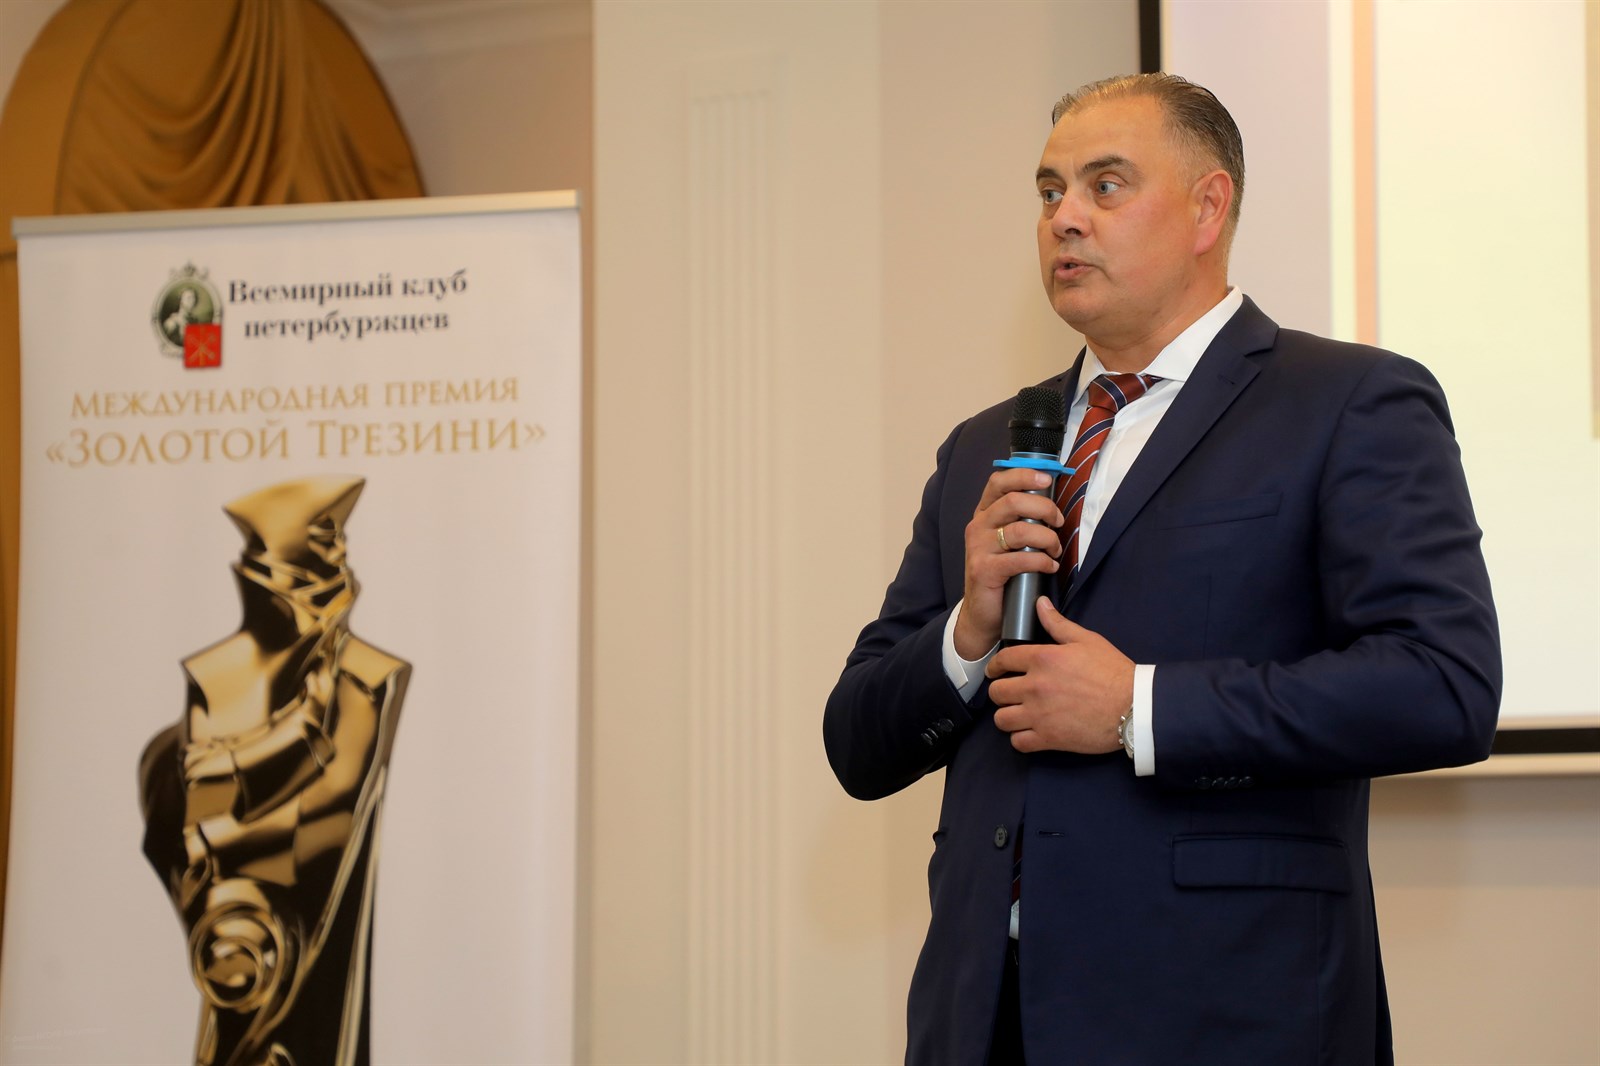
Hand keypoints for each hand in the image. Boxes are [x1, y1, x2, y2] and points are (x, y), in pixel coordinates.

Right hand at [952, 469, 1063, 658]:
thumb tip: (1051, 500)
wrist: (983, 612)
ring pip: (1021, 530)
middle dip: (1045, 509)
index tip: (1046, 480)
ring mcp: (978, 548)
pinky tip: (1050, 566)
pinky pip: (1021, 559)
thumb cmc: (1003, 572)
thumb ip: (1022, 519)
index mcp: (984, 513)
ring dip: (1048, 539)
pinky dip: (1042, 562)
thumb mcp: (1009, 541)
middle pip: (1014, 501)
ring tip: (1055, 551)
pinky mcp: (984, 569)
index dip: (1023, 475)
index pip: (999, 481)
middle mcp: (977, 526)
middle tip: (1059, 522)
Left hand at [987, 597, 1133, 753]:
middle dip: (1000, 692)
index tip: (995, 671)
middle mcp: (1035, 686)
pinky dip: (1020, 739)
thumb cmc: (1113, 671)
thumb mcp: (1086, 640)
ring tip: (1017, 714)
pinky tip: (1029, 733)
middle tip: (1010, 694)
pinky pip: (1018, 743)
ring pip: (1001, 719)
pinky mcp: (1049, 738)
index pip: (1002, 660)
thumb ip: (1058, 623)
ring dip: (1007, 717)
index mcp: (1043, 659)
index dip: (995, 666)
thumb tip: (1039, 604)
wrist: (1134, 706)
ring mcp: (1040, 714)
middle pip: (996, 692)